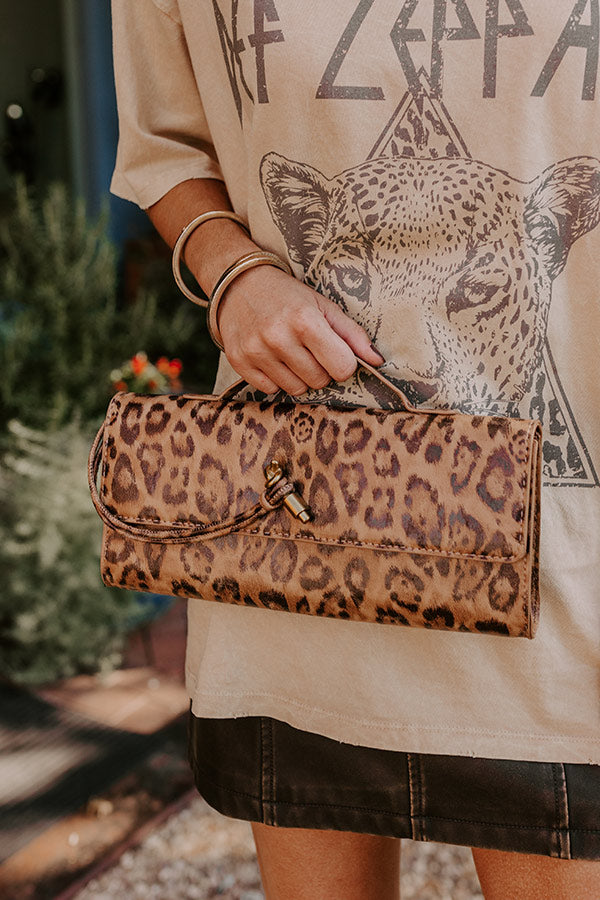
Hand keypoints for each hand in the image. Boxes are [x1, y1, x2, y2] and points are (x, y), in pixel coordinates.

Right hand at [218, 264, 384, 394]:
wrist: (239, 284)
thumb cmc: (288, 296)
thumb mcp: (323, 306)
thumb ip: (352, 334)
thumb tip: (377, 361)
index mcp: (305, 320)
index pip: (342, 368)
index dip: (342, 363)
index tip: (333, 351)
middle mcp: (278, 337)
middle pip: (319, 381)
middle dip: (320, 369)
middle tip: (308, 349)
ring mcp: (256, 351)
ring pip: (296, 389)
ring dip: (298, 376)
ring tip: (290, 352)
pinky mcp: (239, 362)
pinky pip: (271, 390)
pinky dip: (276, 379)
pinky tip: (272, 357)